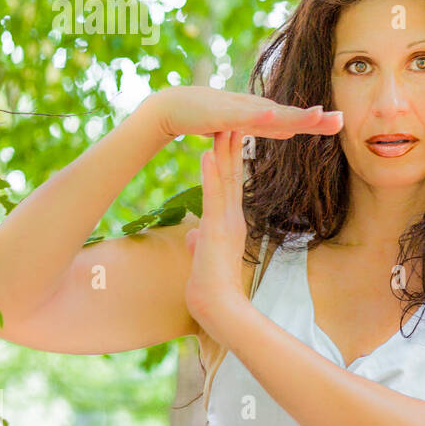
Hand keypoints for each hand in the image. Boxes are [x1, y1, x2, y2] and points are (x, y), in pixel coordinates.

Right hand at [144, 85, 342, 141]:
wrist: (176, 108)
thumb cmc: (210, 116)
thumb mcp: (244, 126)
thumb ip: (266, 128)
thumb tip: (290, 132)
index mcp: (263, 115)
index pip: (296, 120)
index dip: (317, 122)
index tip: (342, 122)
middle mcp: (256, 109)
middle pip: (290, 115)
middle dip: (315, 118)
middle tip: (341, 119)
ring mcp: (240, 109)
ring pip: (272, 114)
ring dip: (294, 114)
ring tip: (317, 114)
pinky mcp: (222, 113)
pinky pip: (243, 116)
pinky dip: (258, 116)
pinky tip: (273, 116)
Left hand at [184, 131, 250, 333]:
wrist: (219, 307)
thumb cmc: (210, 289)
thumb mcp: (202, 259)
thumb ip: (198, 243)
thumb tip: (190, 236)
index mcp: (229, 224)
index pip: (230, 185)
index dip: (231, 160)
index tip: (230, 136)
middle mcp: (232, 218)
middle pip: (232, 175)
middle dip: (232, 146)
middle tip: (234, 118)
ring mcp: (226, 222)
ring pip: (225, 180)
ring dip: (224, 151)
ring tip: (224, 124)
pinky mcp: (217, 229)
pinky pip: (214, 196)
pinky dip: (211, 173)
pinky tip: (207, 153)